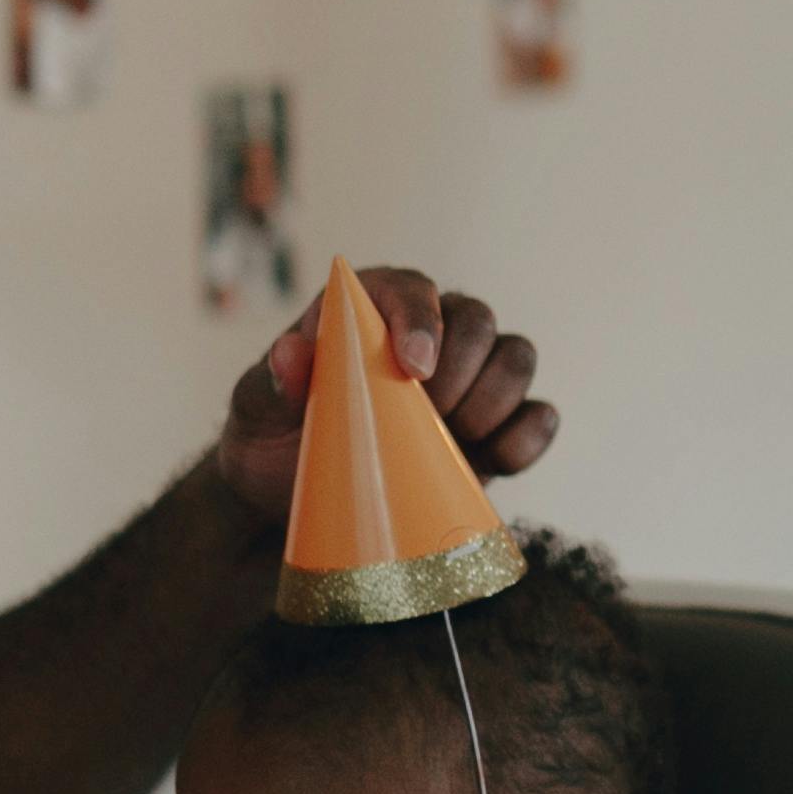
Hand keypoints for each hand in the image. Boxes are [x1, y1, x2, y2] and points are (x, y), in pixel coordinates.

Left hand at [211, 266, 557, 529]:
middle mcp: (429, 335)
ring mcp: (468, 382)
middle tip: (426, 416)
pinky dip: (527, 436)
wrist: (294, 504)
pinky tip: (491, 459)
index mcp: (370, 312)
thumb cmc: (273, 441)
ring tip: (453, 440)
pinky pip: (538, 417)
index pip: (411, 289)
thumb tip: (292, 354)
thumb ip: (272, 380)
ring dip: (495, 400)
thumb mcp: (254, 410)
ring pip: (516, 358)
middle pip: (478, 320)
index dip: (421, 320)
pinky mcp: (494, 431)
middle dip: (462, 369)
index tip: (414, 367)